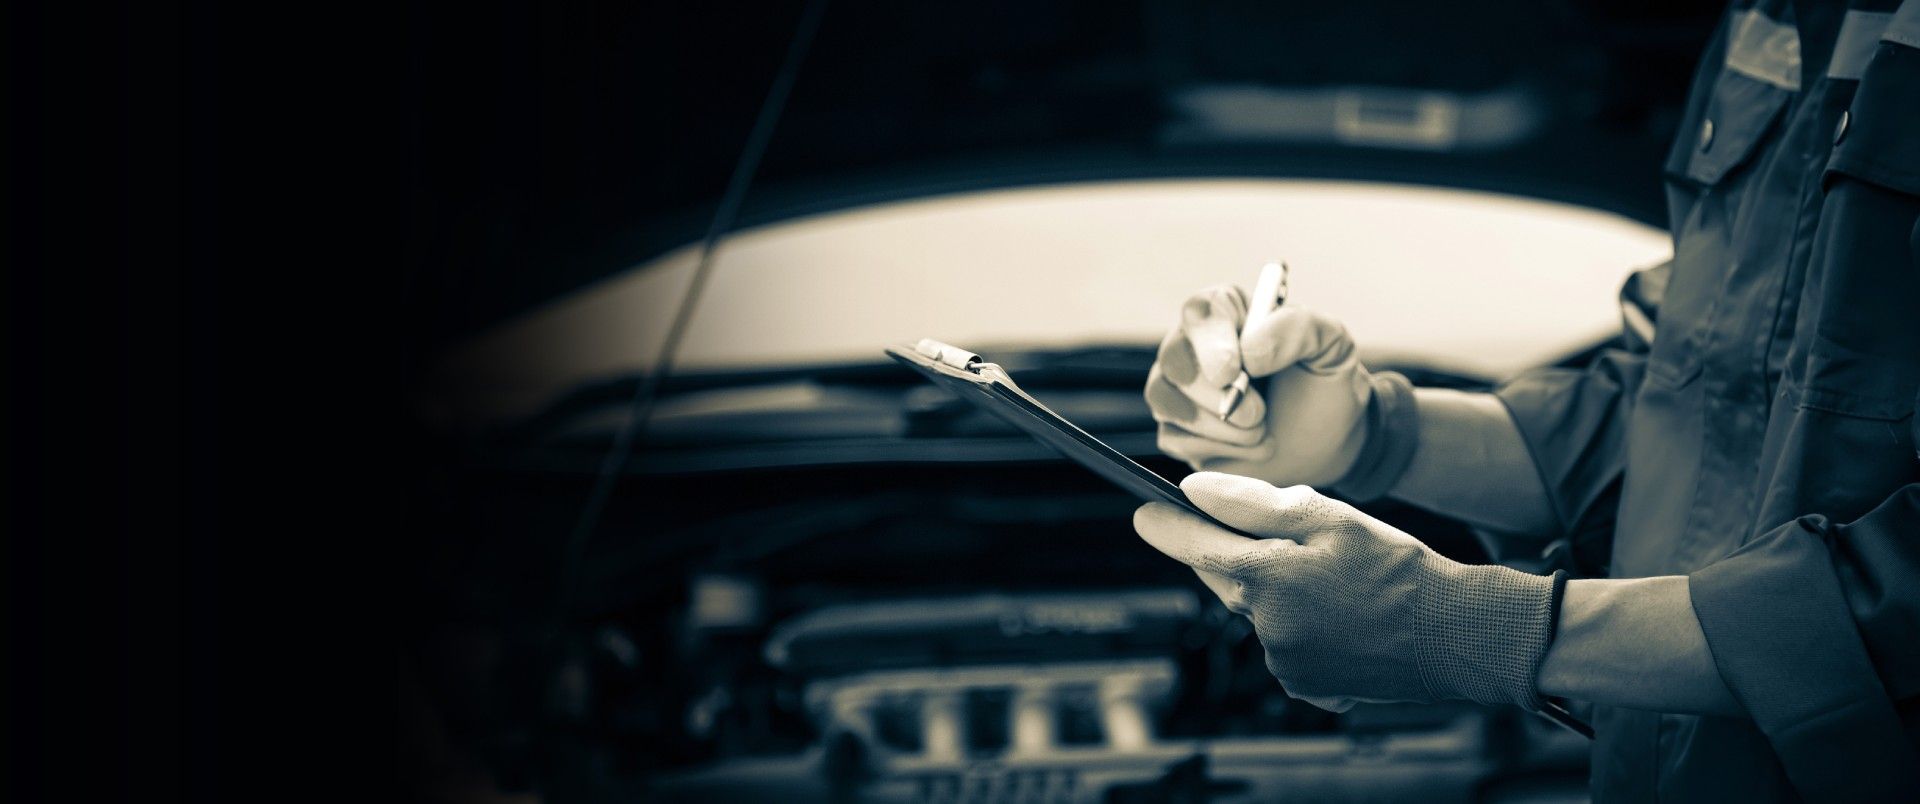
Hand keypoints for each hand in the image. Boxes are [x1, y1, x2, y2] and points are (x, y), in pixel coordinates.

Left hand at [1133, 472, 1557, 712]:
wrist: (1456, 636)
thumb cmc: (1396, 568)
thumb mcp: (1329, 517)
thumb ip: (1253, 503)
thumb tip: (1193, 489)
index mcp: (1265, 580)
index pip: (1194, 546)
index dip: (1166, 525)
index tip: (1142, 510)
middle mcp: (1264, 628)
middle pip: (1229, 578)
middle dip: (1243, 553)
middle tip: (1291, 538)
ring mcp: (1284, 663)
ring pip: (1262, 610)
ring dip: (1282, 589)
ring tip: (1340, 580)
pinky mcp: (1306, 684)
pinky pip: (1287, 643)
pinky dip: (1304, 624)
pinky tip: (1345, 615)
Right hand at [1144, 285, 1372, 486]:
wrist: (1326, 446)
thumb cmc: (1325, 388)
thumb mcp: (1333, 348)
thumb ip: (1299, 330)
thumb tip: (1249, 350)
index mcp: (1232, 313)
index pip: (1202, 310)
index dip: (1212, 340)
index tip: (1234, 371)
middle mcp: (1196, 345)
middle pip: (1174, 357)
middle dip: (1215, 393)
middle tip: (1259, 414)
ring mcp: (1180, 388)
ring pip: (1165, 398)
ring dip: (1219, 425)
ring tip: (1262, 429)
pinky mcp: (1177, 428)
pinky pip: (1173, 436)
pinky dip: (1216, 448)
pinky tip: (1248, 445)